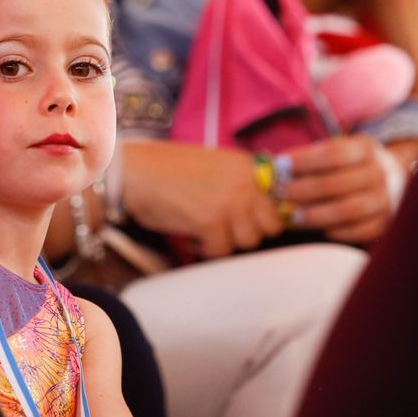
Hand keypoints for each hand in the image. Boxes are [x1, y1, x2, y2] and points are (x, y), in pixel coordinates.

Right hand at [121, 141, 284, 257]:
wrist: (135, 172)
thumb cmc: (169, 170)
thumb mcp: (217, 166)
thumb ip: (242, 183)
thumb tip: (263, 210)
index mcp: (248, 166)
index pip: (281, 201)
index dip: (266, 216)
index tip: (251, 220)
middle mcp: (245, 182)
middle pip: (271, 226)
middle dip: (250, 231)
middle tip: (226, 227)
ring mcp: (230, 202)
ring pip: (248, 241)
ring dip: (227, 240)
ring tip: (206, 229)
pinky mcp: (211, 222)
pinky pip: (222, 250)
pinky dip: (206, 248)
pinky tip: (192, 235)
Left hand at [279, 135, 394, 243]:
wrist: (394, 179)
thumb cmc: (352, 164)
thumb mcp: (339, 149)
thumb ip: (311, 156)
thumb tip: (274, 167)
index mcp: (366, 149)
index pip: (334, 153)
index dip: (305, 160)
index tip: (281, 165)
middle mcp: (379, 173)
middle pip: (337, 183)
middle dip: (304, 189)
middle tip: (281, 193)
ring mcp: (385, 200)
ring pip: (348, 209)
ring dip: (316, 214)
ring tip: (294, 216)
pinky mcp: (384, 223)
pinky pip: (359, 231)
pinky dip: (337, 231)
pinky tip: (319, 228)